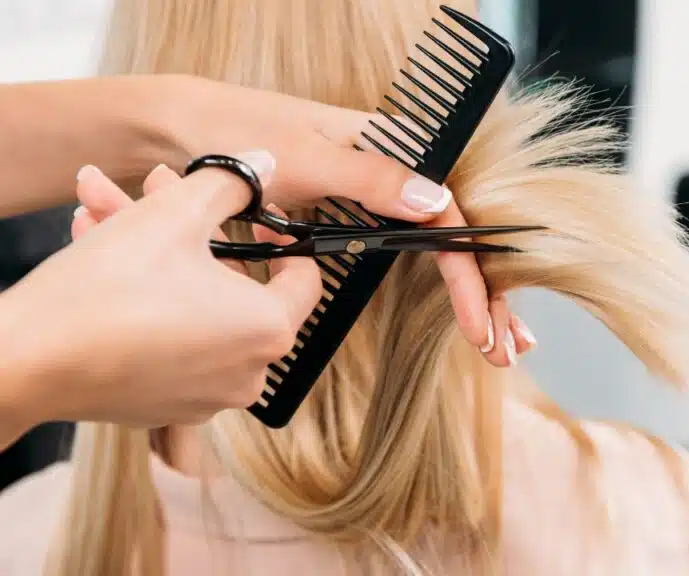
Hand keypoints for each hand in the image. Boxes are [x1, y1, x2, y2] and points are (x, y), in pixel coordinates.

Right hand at [1, 156, 318, 428]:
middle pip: (233, 283)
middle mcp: (247, 372)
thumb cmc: (106, 290)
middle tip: (153, 190)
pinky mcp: (162, 402)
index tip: (254, 219)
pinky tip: (95, 247)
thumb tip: (264, 165)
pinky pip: (168, 335)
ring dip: (152, 250)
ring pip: (191, 303)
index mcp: (268, 330)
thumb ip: (232, 184)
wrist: (25, 360)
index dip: (281, 237)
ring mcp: (204, 394)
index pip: (305, 278)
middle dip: (188, 227)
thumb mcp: (175, 214)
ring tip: (101, 209)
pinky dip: (143, 295)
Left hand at [157, 75, 534, 358]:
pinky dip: (435, 287)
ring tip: (497, 341)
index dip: (469, 276)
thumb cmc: (239, 133)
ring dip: (470, 295)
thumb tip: (438, 200)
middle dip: (487, 294)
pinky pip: (405, 252)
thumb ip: (371, 177)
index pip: (448, 220)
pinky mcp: (353, 214)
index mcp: (391, 148)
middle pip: (454, 239)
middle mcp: (391, 172)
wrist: (183, 127)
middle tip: (505, 349)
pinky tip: (465, 315)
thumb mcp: (305, 158)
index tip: (479, 325)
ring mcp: (374, 195)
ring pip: (436, 250)